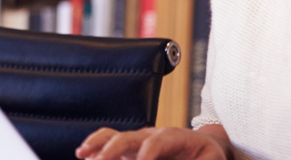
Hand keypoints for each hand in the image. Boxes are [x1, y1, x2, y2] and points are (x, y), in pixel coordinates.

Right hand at [76, 127, 228, 159]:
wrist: (206, 146)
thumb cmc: (208, 156)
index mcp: (173, 137)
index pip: (155, 143)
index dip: (146, 155)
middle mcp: (151, 134)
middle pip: (128, 137)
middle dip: (113, 149)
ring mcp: (138, 139)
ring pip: (113, 135)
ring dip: (97, 144)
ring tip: (81, 154)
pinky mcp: (131, 148)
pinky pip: (109, 141)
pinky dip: (95, 146)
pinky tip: (83, 155)